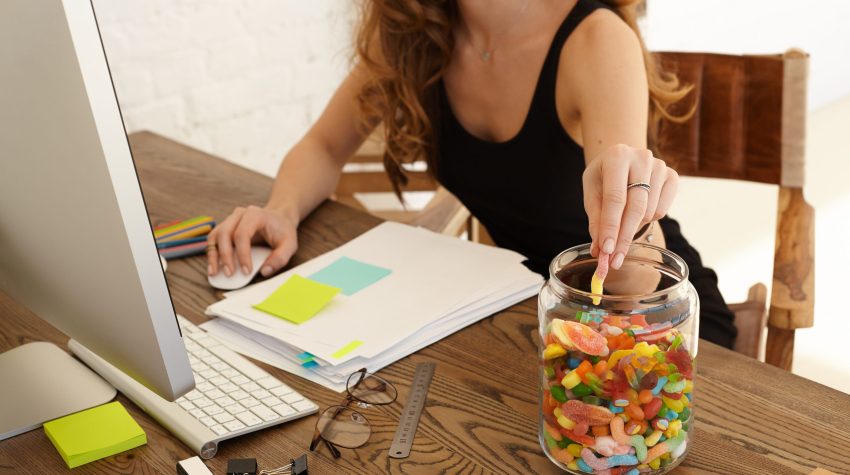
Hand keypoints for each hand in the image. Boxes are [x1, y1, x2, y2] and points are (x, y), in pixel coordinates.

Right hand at [206, 205, 298, 277]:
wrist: (279, 219)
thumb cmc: (283, 230)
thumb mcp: (290, 244)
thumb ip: (280, 258)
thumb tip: (264, 271)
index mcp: (255, 215)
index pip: (242, 234)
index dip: (242, 254)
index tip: (247, 271)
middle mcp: (239, 215)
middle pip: (225, 234)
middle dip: (225, 256)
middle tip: (229, 274)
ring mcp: (230, 220)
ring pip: (215, 236)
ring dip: (213, 255)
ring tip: (214, 272)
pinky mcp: (225, 228)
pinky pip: (214, 239)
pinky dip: (212, 253)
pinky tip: (214, 266)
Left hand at [582, 144, 678, 276]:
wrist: (621, 158)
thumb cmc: (604, 177)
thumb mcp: (592, 193)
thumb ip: (596, 220)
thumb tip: (600, 251)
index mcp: (617, 156)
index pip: (614, 199)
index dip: (610, 227)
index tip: (606, 251)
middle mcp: (642, 157)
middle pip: (635, 207)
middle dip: (624, 237)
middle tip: (615, 260)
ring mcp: (660, 166)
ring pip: (649, 212)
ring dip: (633, 227)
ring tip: (621, 224)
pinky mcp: (673, 176)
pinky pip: (661, 210)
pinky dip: (648, 219)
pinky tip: (638, 212)